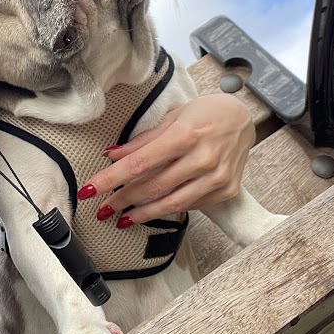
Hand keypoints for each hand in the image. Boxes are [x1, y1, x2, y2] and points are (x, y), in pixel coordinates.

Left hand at [76, 94, 254, 225]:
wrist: (243, 119)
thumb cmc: (205, 113)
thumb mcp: (172, 118)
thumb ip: (142, 140)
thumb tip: (111, 155)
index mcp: (185, 135)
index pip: (139, 163)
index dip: (111, 179)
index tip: (89, 190)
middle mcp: (202, 158)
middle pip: (152, 186)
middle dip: (122, 200)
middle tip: (102, 209)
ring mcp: (216, 177)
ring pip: (171, 204)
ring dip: (142, 214)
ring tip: (122, 219)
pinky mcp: (225, 190)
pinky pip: (191, 205)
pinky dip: (168, 208)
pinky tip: (153, 210)